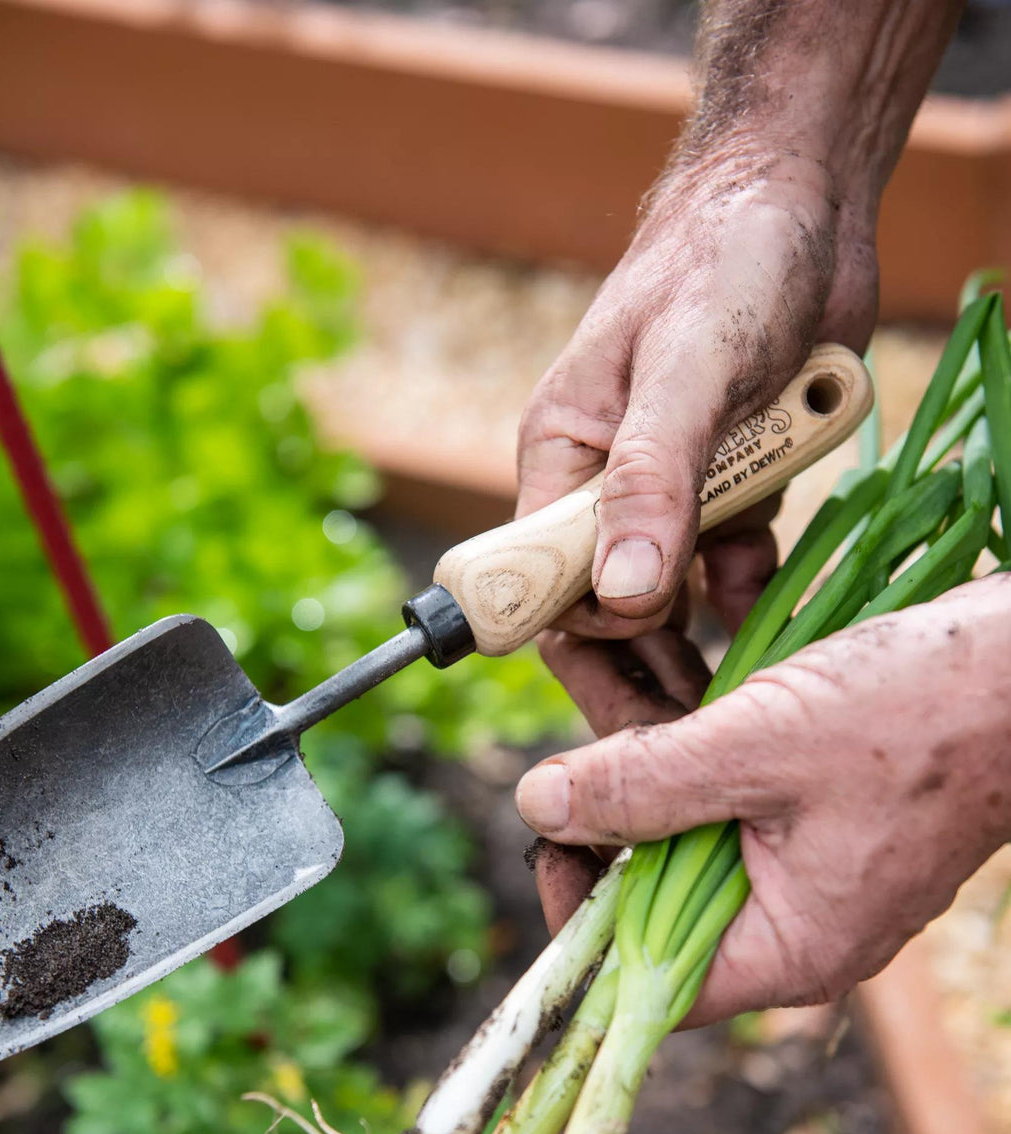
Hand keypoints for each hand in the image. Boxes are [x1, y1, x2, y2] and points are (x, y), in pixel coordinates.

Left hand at [515, 578, 1010, 1025]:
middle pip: (664, 890)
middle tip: (564, 747)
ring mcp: (816, 867)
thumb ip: (644, 783)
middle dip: (608, 809)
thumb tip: (539, 805)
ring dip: (644, 754)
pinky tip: (662, 670)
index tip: (550, 839)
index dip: (586, 917)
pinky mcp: (826, 812)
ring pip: (696, 826)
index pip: (652, 978)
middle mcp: (799, 922)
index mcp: (790, 947)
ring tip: (596, 672)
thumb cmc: (922, 716)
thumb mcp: (760, 746)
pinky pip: (737, 789)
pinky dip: (697, 737)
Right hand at [516, 141, 878, 640]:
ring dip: (696, 634)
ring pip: (669, 590)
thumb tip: (622, 596)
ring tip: (727, 689)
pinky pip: (728, 560)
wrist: (801, 201)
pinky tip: (759, 596)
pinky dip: (745, 581)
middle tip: (685, 718)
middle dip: (639, 661)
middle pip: (604, 601)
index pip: (544, 575)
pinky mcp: (727, 485)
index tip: (621, 689)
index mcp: (562, 455)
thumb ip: (653, 482)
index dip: (575, 635)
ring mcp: (670, 487)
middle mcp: (606, 481)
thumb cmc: (722, 261)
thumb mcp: (685, 371)